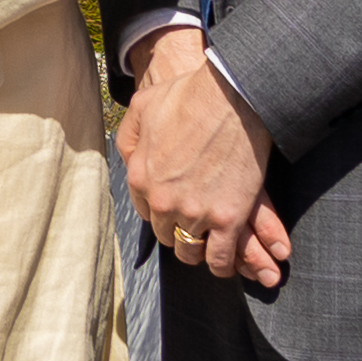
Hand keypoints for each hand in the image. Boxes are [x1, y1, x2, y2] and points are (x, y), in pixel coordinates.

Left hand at [113, 28, 290, 287]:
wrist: (231, 96)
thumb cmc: (188, 95)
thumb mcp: (142, 107)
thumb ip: (130, 137)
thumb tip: (130, 160)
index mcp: (140, 177)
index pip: (144, 212)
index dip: (160, 211)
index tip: (174, 208)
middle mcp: (162, 201)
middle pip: (166, 234)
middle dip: (178, 230)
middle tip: (194, 224)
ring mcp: (194, 213)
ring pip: (190, 251)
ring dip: (198, 249)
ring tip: (208, 243)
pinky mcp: (227, 219)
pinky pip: (220, 259)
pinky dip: (222, 265)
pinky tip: (225, 260)